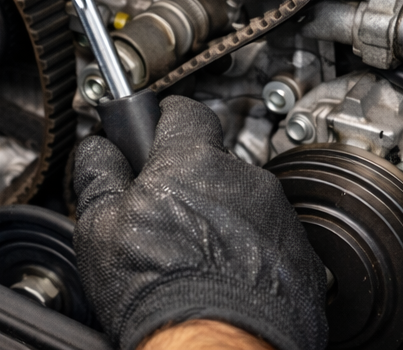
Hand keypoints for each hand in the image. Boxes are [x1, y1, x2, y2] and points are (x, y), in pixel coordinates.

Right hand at [73, 96, 326, 349]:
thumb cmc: (157, 291)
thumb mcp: (99, 226)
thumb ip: (98, 173)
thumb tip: (97, 150)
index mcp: (191, 159)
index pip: (184, 111)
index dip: (166, 122)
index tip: (156, 135)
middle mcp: (243, 178)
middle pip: (215, 162)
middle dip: (193, 181)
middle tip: (167, 215)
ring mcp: (278, 218)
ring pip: (246, 201)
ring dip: (226, 218)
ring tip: (198, 258)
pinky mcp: (304, 259)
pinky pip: (274, 241)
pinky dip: (255, 254)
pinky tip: (228, 280)